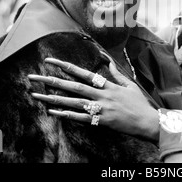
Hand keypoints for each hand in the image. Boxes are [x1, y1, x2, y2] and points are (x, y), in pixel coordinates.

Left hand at [28, 55, 159, 142]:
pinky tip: (53, 111)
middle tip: (34, 77)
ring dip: (53, 98)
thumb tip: (108, 59)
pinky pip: (80, 118)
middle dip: (51, 81)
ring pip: (73, 102)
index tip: (50, 61)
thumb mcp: (130, 85)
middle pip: (73, 87)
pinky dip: (66, 115)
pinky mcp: (101, 122)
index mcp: (108, 85)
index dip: (66, 66)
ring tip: (36, 95)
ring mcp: (101, 109)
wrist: (148, 122)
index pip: (83, 73)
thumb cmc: (139, 104)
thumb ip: (117, 73)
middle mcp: (102, 95)